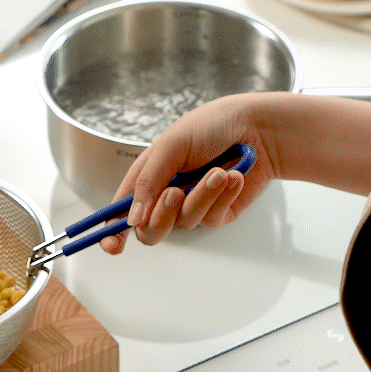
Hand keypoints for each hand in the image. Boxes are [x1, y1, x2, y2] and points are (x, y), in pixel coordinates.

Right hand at [99, 93, 278, 253]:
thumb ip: (147, 182)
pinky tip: (233, 176)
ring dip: (201, 196)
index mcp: (147, 177)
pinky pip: (210, 219)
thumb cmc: (212, 126)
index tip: (111, 245)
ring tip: (218, 172)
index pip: (122, 210)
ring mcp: (192, 205)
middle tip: (174, 193)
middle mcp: (166, 194)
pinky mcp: (217, 213)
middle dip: (161, 215)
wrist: (258, 128)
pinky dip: (221, 197)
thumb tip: (131, 218)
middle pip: (150, 229)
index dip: (112, 231)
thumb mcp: (170, 146)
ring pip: (184, 223)